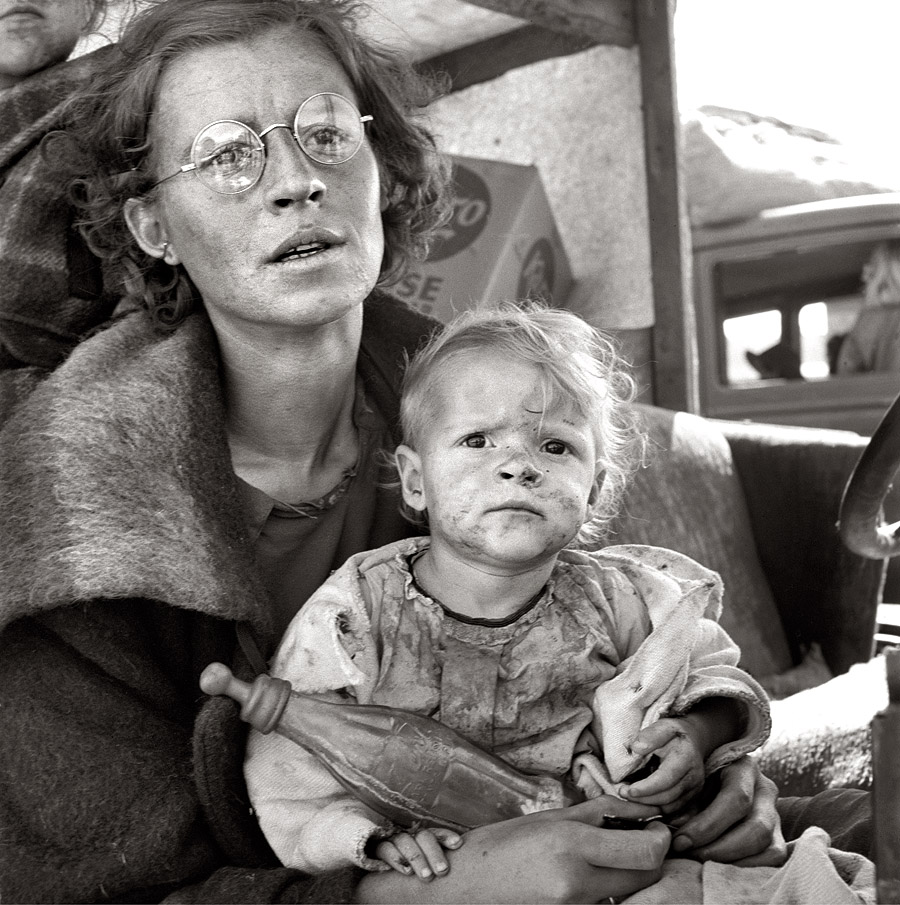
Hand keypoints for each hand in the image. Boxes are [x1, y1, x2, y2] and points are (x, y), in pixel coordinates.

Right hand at [354, 797, 670, 903]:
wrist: (471, 885)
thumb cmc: (506, 843)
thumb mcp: (553, 818)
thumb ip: (600, 813)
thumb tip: (640, 809)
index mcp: (573, 845)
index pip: (646, 853)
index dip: (661, 837)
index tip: (656, 822)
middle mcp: (580, 880)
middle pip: (646, 875)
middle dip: (652, 852)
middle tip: (643, 831)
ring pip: (630, 888)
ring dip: (633, 868)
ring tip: (614, 846)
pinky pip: (609, 899)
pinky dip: (613, 883)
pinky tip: (596, 866)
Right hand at [375, 828, 461, 880]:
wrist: (381, 873)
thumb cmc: (411, 870)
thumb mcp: (426, 864)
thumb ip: (437, 863)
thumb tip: (464, 865)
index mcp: (423, 838)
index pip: (436, 833)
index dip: (446, 836)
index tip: (458, 844)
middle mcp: (409, 836)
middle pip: (423, 837)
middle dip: (433, 853)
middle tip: (442, 871)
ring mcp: (393, 840)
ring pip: (405, 841)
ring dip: (417, 858)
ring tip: (427, 876)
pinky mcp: (378, 848)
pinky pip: (386, 849)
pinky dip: (396, 859)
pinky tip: (406, 871)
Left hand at [616, 718, 705, 812]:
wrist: (694, 740)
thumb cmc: (674, 734)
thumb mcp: (664, 726)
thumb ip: (651, 735)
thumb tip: (636, 747)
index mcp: (686, 758)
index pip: (666, 779)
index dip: (646, 788)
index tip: (628, 790)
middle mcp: (694, 776)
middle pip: (667, 796)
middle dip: (643, 798)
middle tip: (622, 792)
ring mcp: (694, 789)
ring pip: (670, 806)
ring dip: (648, 805)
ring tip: (629, 796)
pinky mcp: (692, 797)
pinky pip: (673, 809)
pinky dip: (656, 807)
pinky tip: (642, 800)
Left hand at [669, 756, 786, 865]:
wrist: (713, 779)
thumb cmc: (697, 781)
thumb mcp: (690, 784)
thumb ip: (684, 805)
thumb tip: (678, 835)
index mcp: (743, 768)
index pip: (736, 798)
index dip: (708, 825)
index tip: (681, 841)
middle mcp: (766, 791)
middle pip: (757, 828)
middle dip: (720, 849)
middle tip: (690, 855)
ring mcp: (775, 816)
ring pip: (770, 849)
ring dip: (734, 863)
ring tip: (703, 864)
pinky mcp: (779, 838)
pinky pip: (773, 860)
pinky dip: (748, 870)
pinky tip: (720, 868)